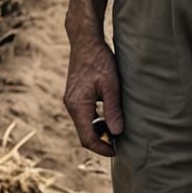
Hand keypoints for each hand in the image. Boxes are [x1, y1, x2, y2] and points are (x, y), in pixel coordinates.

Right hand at [63, 15, 123, 157]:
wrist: (86, 41)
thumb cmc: (99, 60)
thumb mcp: (111, 85)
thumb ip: (113, 110)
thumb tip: (117, 132)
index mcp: (78, 106)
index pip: (87, 138)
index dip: (102, 148)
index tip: (117, 151)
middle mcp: (71, 106)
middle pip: (84, 134)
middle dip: (101, 140)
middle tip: (120, 140)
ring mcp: (72, 101)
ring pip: (84, 125)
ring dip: (99, 129)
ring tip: (117, 126)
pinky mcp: (75, 95)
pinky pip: (84, 115)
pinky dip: (96, 119)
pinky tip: (109, 114)